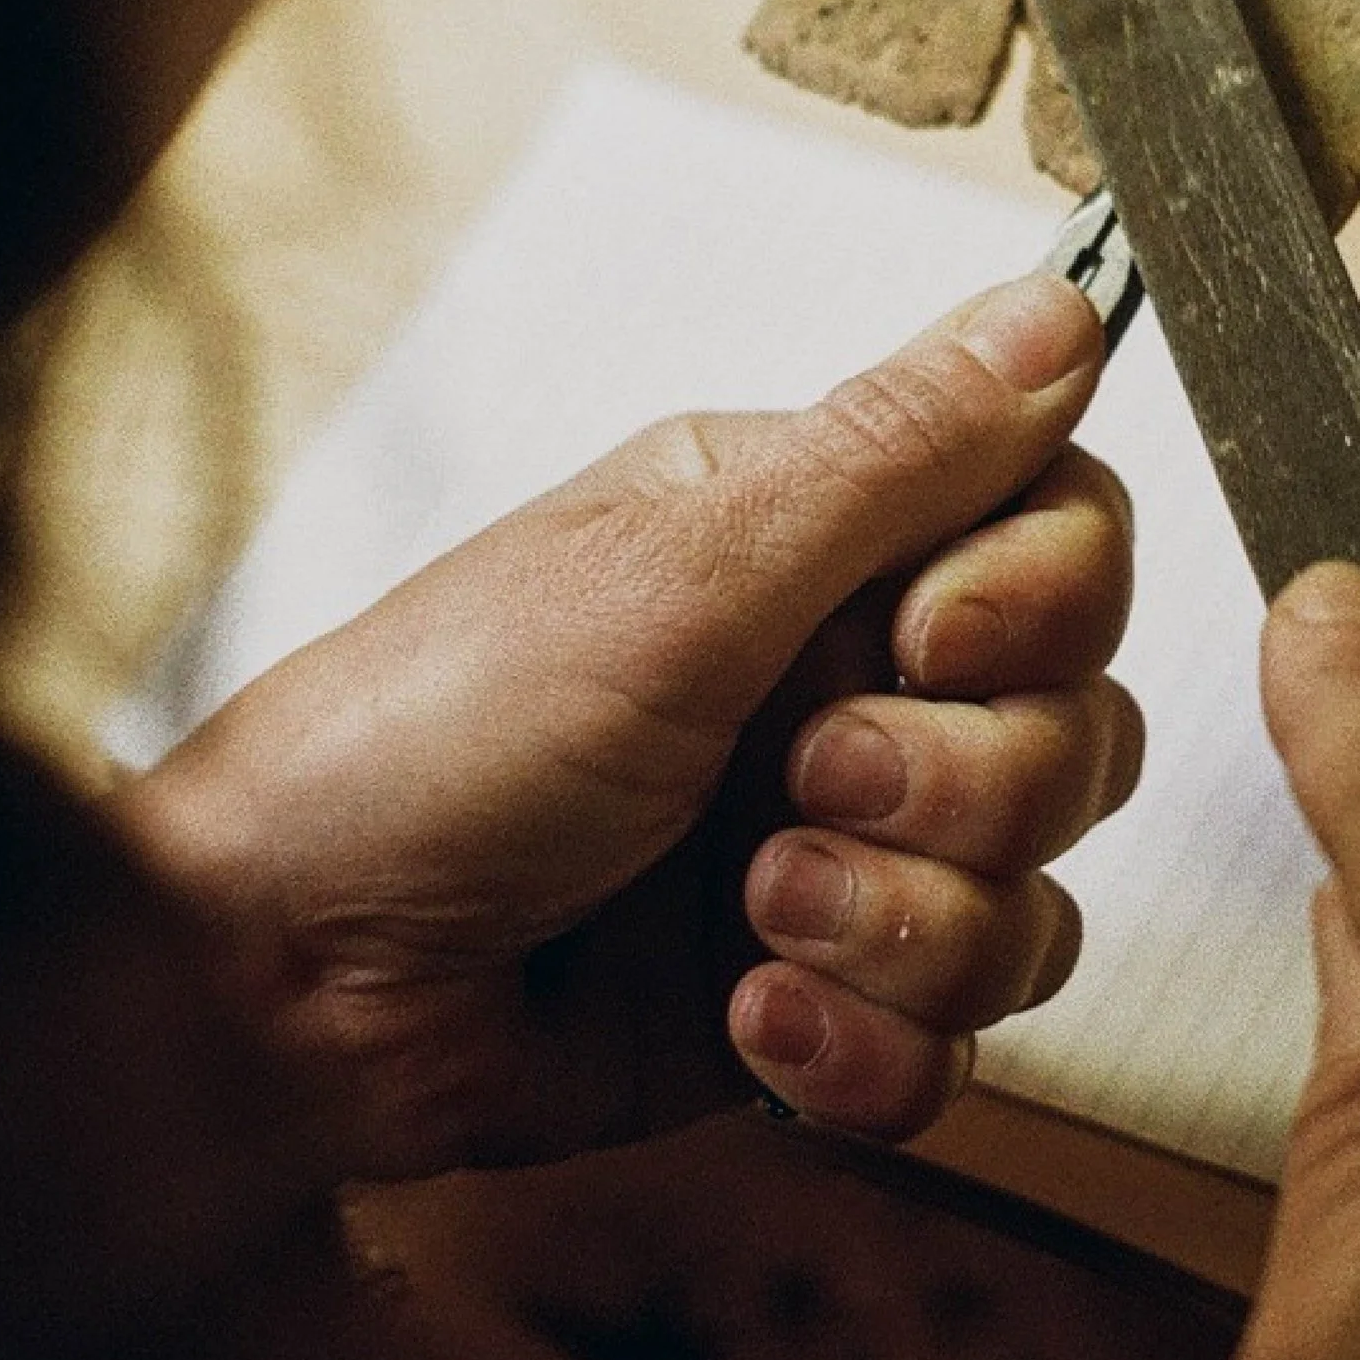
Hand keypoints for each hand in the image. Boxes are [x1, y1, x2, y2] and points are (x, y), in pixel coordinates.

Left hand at [119, 276, 1139, 1172]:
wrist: (284, 984)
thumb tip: (1061, 307)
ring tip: (752, 919)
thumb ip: (893, 452)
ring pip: (1032, 905)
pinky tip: (747, 1022)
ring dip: (908, 927)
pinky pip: (950, 1052)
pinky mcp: (807, 1002)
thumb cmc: (426, 738)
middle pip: (1075, 734)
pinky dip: (864, 1048)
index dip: (1040, 602)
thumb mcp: (677, 572)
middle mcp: (839, 689)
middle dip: (965, 787)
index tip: (931, 639)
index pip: (1062, 539)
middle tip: (803, 781)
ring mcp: (831, 856)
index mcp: (811, 543)